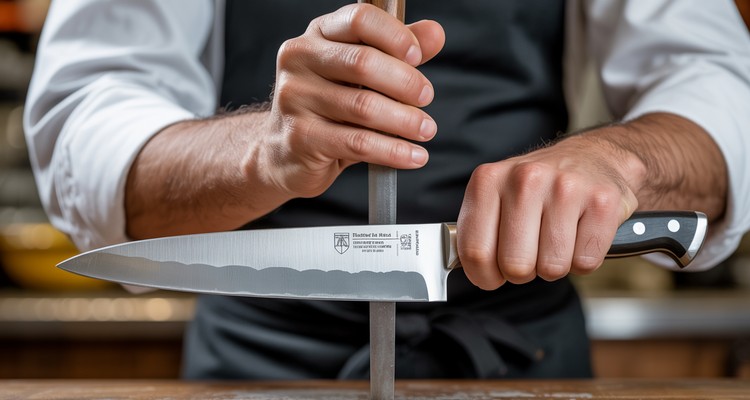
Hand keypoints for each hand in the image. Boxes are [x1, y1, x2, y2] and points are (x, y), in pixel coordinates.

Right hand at [255, 4, 444, 198]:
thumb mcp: (360, 76)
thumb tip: (435, 34)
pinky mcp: (300, 137)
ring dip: (405, 120)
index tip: (418, 57)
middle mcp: (300, 60)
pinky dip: (393, 150)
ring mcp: (295, 98)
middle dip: (405, 82)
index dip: (394, 36)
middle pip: (363, 62)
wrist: (283, 153)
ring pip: (364, 107)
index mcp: (318, 35)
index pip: (359, 19)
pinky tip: (413, 155)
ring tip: (426, 130)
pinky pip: (358, 143)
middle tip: (426, 97)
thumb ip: (396, 53)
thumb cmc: (328, 109)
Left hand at [456, 134, 643, 288]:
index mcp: (489, 179)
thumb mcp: (497, 194)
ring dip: (555, 266)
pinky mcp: (602, 201)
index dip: (484, 276)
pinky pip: (585, 262)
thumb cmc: (539, 186)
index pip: (475, 251)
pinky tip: (580, 235)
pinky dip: (583, 260)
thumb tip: (468, 268)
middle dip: (523, 272)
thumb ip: (477, 229)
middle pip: (514, 265)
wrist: (595, 157)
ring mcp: (566, 188)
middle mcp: (525, 179)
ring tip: (557, 240)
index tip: (493, 275)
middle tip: (531, 252)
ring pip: (552, 268)